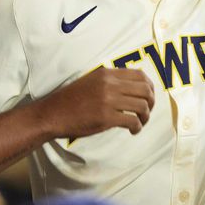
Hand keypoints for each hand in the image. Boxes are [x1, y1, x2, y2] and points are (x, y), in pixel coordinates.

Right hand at [39, 67, 154, 137]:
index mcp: (107, 73)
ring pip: (142, 106)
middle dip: (151, 102)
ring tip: (140, 123)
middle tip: (147, 112)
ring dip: (145, 116)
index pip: (140, 75)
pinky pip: (132, 121)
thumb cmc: (72, 100)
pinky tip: (133, 131)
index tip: (149, 96)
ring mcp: (108, 100)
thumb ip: (111, 81)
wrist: (53, 114)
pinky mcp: (106, 117)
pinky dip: (137, 127)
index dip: (150, 86)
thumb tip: (132, 87)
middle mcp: (110, 84)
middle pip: (145, 90)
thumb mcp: (92, 81)